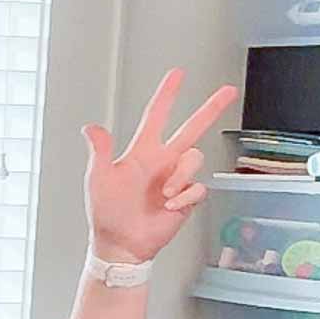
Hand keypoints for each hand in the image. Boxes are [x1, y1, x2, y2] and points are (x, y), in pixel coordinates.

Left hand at [82, 68, 239, 263]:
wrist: (121, 245)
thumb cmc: (107, 214)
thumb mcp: (99, 179)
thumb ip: (100, 152)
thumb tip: (91, 128)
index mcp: (142, 152)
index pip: (157, 116)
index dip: (168, 94)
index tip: (177, 74)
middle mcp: (163, 162)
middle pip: (193, 128)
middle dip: (211, 108)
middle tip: (228, 91)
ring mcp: (176, 179)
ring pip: (195, 159)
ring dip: (181, 175)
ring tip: (164, 195)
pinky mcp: (186, 198)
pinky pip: (198, 187)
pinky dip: (185, 196)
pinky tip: (170, 206)